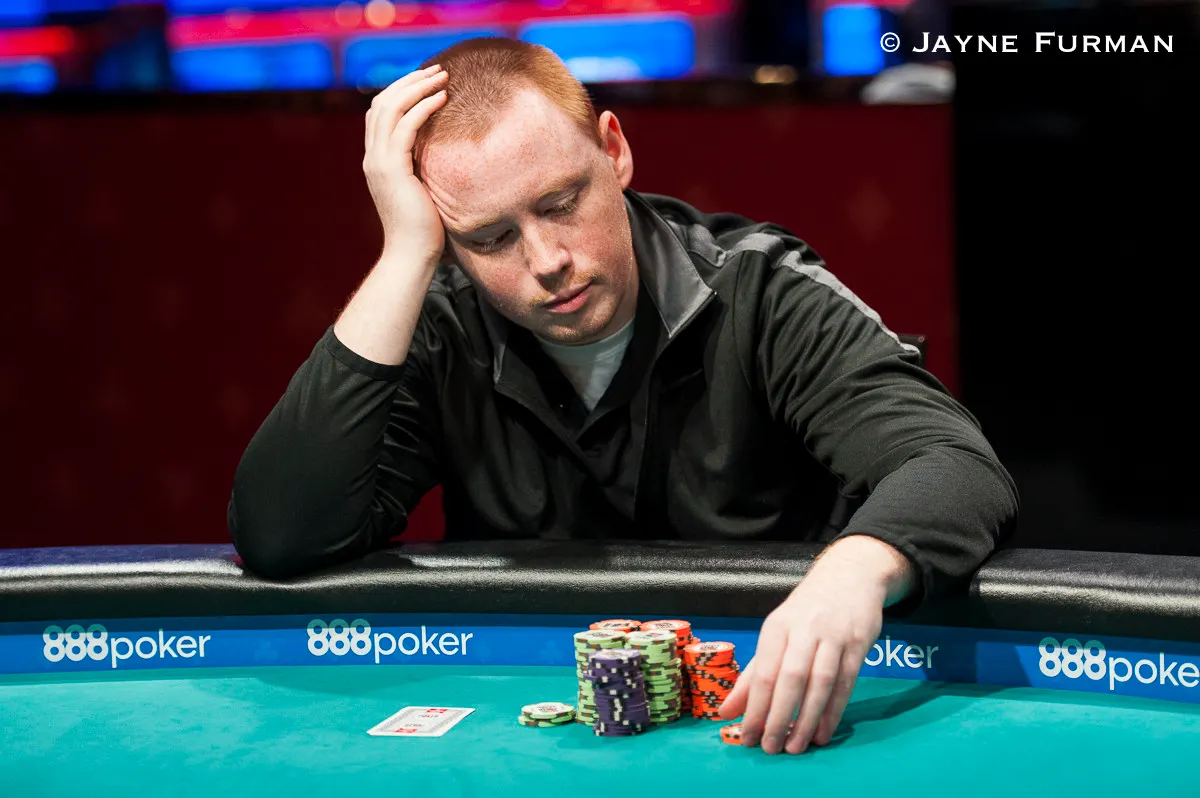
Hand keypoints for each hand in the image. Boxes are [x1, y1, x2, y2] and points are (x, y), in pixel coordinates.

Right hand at [362, 65, 449, 265]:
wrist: (412, 255)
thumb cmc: (424, 230)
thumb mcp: (424, 191)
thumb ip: (424, 169)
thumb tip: (445, 156)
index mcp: (377, 161)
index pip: (381, 113)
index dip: (402, 91)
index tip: (429, 82)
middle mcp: (373, 158)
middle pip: (382, 103)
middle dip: (410, 81)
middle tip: (439, 70)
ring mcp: (379, 162)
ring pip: (390, 107)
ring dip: (417, 87)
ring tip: (443, 77)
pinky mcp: (392, 169)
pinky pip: (405, 126)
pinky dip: (423, 107)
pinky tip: (443, 99)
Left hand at [718, 536, 913, 753]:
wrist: (848, 577)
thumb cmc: (805, 612)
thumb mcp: (776, 634)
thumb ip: (753, 675)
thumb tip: (726, 712)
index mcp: (776, 627)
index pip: (764, 672)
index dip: (755, 707)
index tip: (747, 737)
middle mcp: (804, 629)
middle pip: (791, 678)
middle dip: (780, 716)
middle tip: (771, 748)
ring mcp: (834, 636)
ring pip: (820, 682)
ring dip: (808, 718)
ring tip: (796, 747)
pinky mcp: (859, 643)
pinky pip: (846, 683)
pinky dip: (834, 710)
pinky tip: (823, 732)